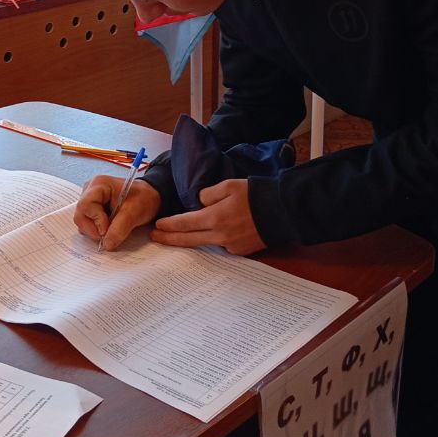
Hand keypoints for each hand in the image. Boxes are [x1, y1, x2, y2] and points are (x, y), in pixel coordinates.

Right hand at [74, 175, 160, 250]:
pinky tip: (110, 227)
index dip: (96, 221)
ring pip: (82, 221)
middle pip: (80, 215)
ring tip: (113, 228)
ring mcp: (89, 200)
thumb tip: (106, 245)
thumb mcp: (134, 213)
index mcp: (99, 185)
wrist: (149, 197)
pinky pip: (88, 224)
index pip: (85, 206)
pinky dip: (97, 230)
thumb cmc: (143, 198)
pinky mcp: (92, 209)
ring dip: (96, 231)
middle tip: (110, 235)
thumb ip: (120, 229)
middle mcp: (90, 190)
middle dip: (94, 229)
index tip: (108, 231)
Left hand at [151, 179, 265, 254]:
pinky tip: (206, 236)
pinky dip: (211, 240)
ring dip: (186, 241)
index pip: (185, 223)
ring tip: (173, 238)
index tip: (158, 225)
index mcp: (215, 217)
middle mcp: (220, 235)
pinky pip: (220, 246)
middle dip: (170, 238)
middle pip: (188, 239)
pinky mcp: (240, 251)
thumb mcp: (228, 186)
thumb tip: (199, 202)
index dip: (169, 225)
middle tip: (155, 237)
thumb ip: (208, 194)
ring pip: (203, 244)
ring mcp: (230, 245)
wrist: (282, 211)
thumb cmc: (255, 194)